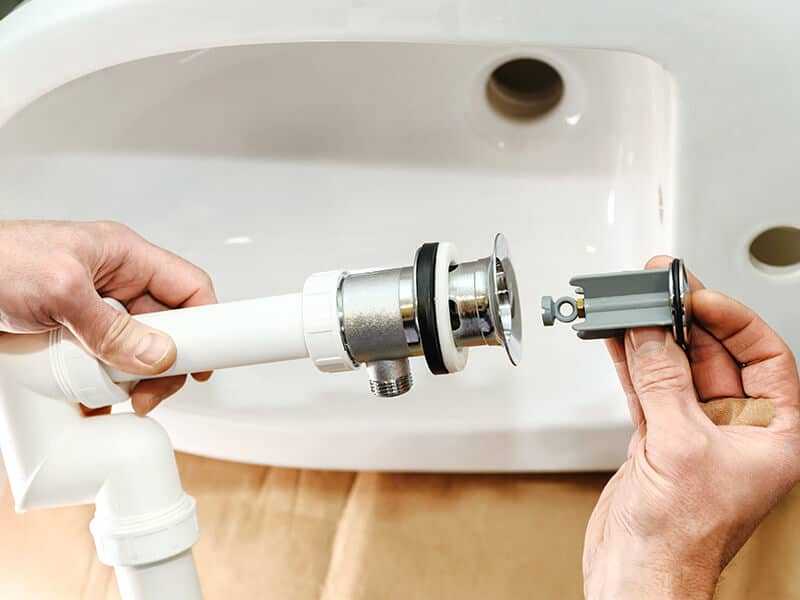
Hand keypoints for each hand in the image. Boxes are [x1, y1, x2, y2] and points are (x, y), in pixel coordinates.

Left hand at [0, 220, 216, 414]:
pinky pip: (101, 366)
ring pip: (133, 352)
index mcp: (123, 256)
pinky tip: (92, 403)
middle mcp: (113, 284)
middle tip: (148, 391)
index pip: (187, 287)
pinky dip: (101, 390)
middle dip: (162, 363)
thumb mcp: (58, 291)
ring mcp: (91, 312)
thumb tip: (158, 355)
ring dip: (129, 379)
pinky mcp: (69, 337)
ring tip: (114, 395)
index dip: (208, 321)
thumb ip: (112, 327)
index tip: (209, 359)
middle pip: (165, 327)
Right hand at [583, 256, 799, 598]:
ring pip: (675, 369)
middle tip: (659, 290)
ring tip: (632, 305)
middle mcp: (736, 430)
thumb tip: (651, 334)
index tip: (701, 298)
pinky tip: (619, 339)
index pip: (765, 357)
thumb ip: (663, 382)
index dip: (734, 321)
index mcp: (774, 434)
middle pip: (715, 357)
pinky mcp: (657, 440)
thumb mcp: (680, 446)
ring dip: (653, 337)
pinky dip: (630, 363)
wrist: (639, 574)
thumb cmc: (684, 539)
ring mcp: (694, 433)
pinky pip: (647, 389)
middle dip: (686, 321)